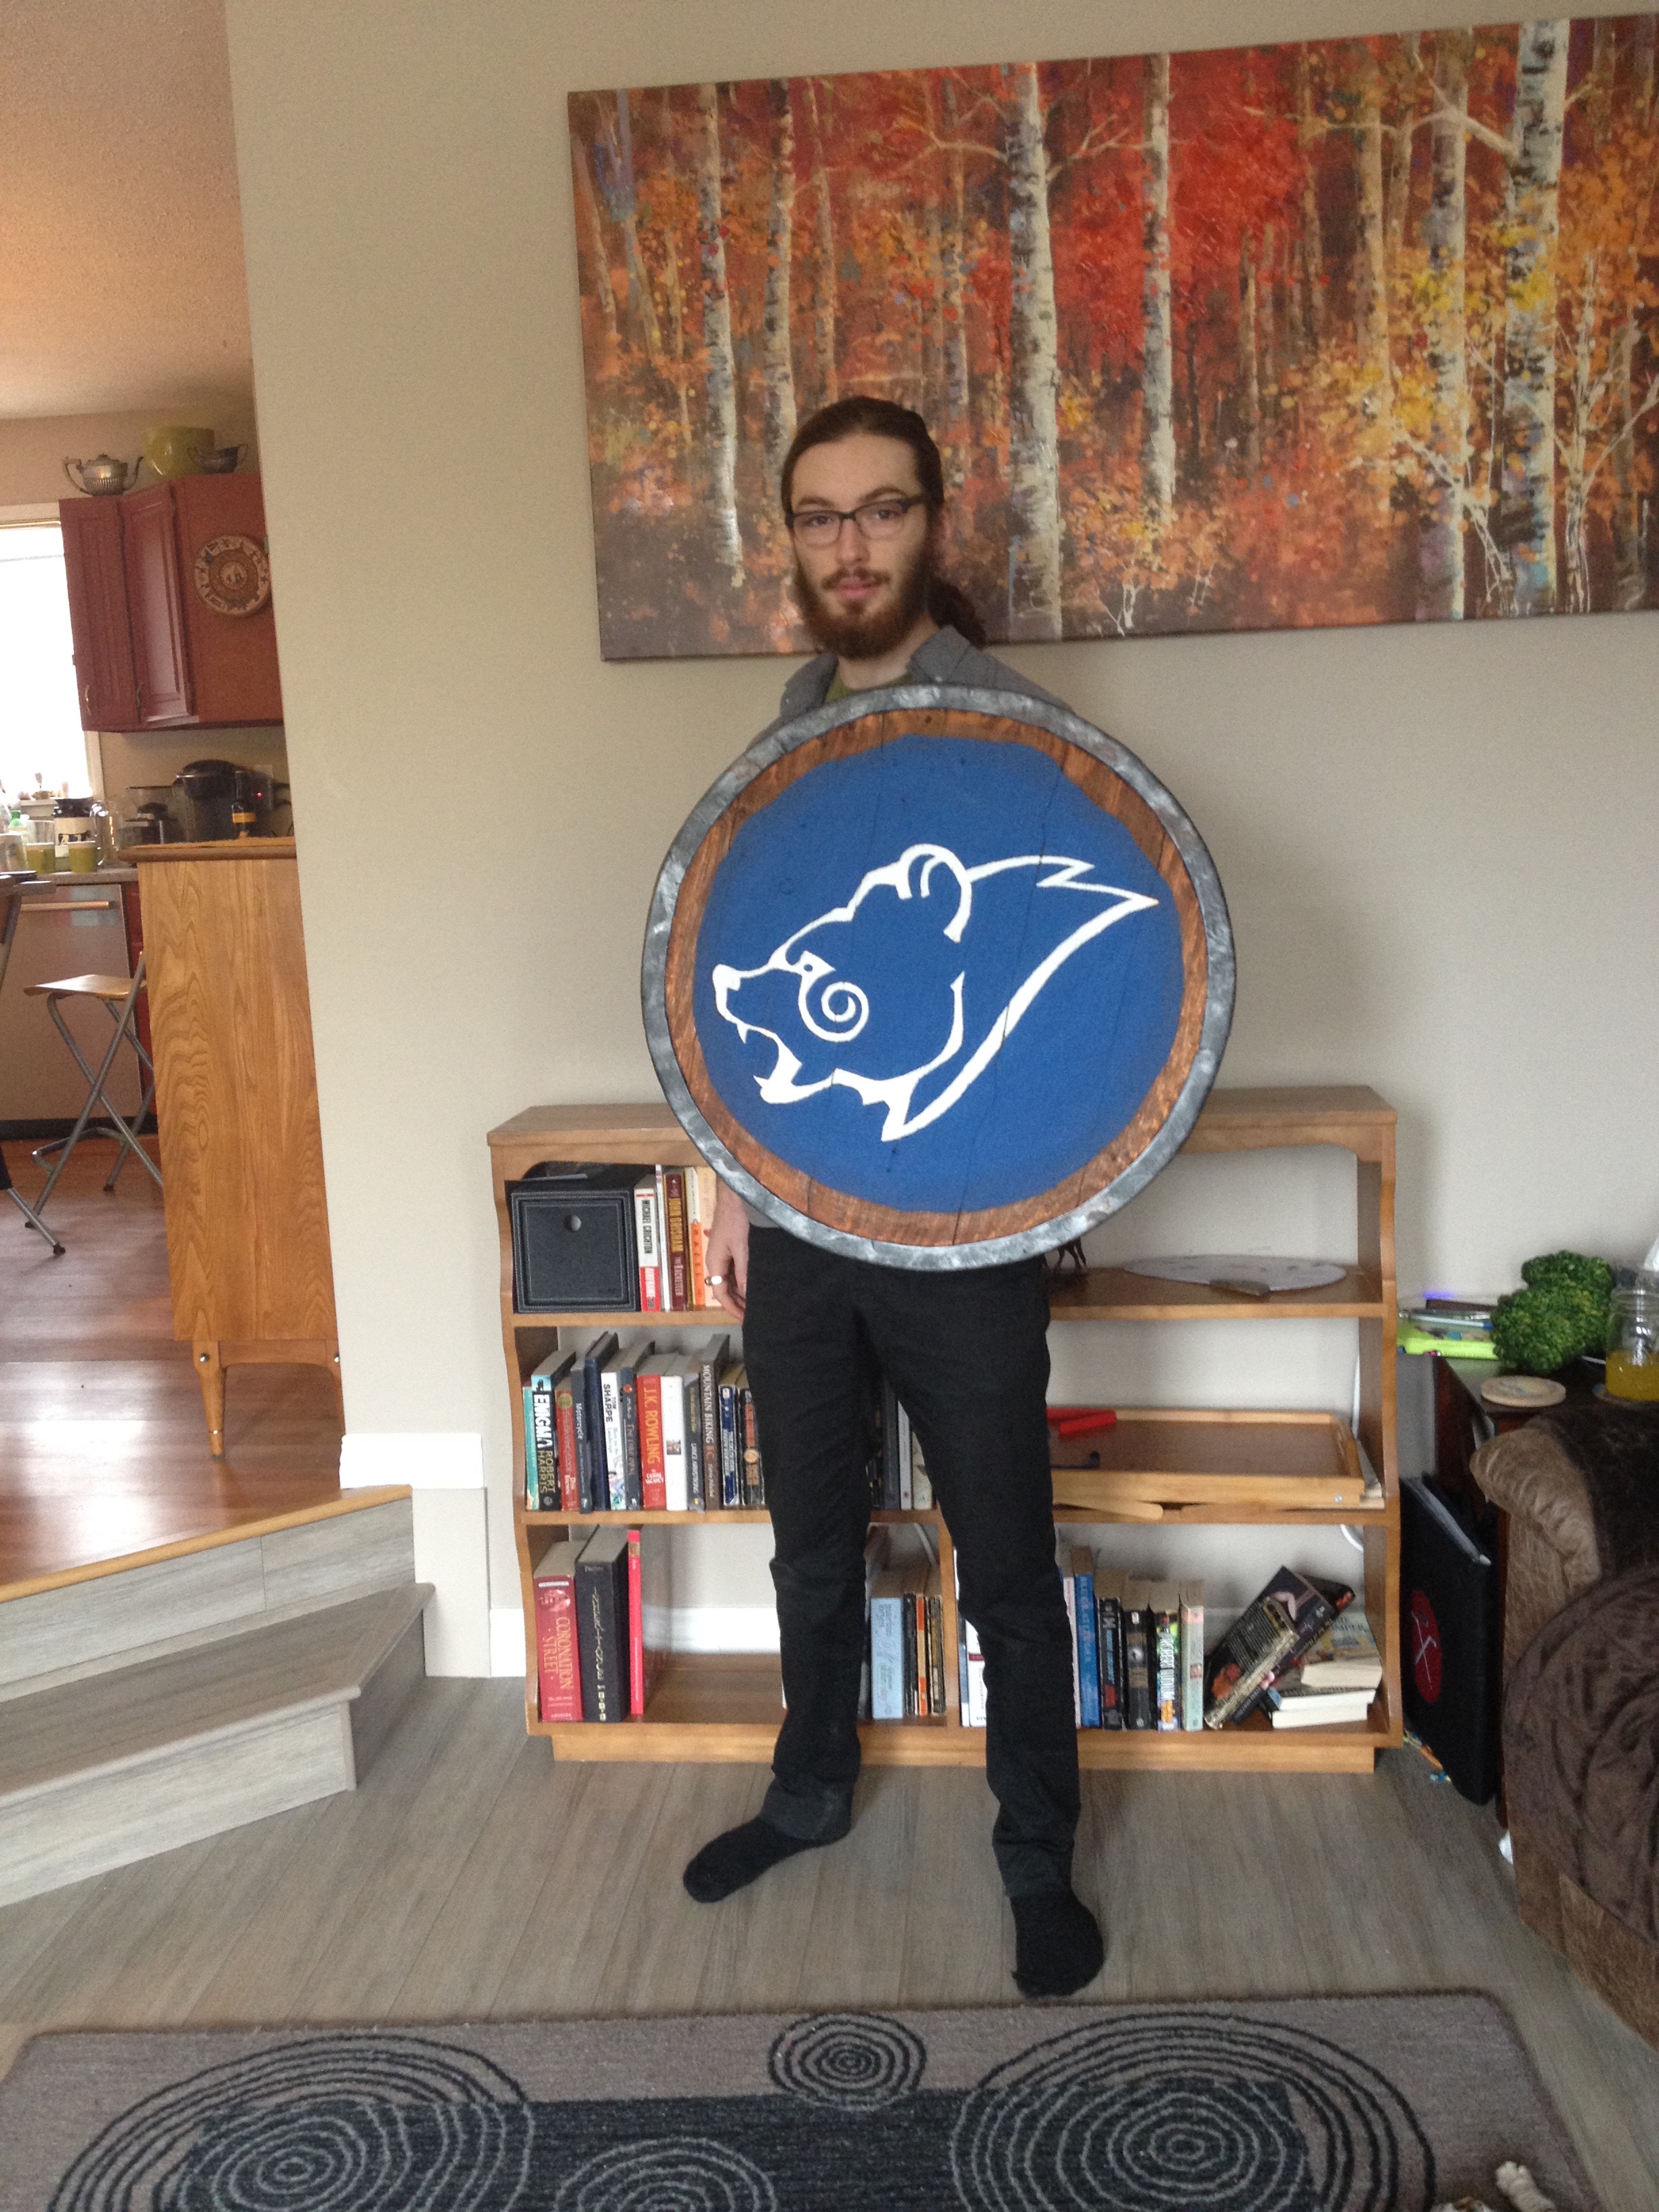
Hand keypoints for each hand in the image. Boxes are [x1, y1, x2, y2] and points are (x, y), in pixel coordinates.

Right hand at [704, 1181, 749, 1320]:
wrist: (738, 1193)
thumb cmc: (738, 1218)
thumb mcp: (743, 1248)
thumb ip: (743, 1272)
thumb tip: (745, 1295)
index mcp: (714, 1263)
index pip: (720, 1294)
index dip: (732, 1308)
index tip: (746, 1319)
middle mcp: (715, 1260)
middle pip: (724, 1289)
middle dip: (737, 1302)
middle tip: (754, 1313)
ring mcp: (722, 1253)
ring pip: (729, 1280)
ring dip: (740, 1292)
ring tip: (756, 1302)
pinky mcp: (731, 1246)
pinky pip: (734, 1269)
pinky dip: (743, 1279)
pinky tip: (754, 1282)